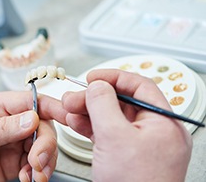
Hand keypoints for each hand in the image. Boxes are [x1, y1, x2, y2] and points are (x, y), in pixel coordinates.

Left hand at [0, 91, 66, 181]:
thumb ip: (0, 129)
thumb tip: (30, 119)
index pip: (31, 101)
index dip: (53, 107)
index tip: (68, 117)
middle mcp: (8, 123)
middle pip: (43, 125)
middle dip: (46, 144)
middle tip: (38, 161)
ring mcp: (12, 142)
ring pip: (43, 146)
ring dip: (44, 161)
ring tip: (34, 175)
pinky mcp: (13, 161)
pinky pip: (34, 164)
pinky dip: (36, 173)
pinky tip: (28, 178)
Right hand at [62, 69, 191, 181]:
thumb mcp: (114, 137)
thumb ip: (103, 105)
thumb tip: (97, 86)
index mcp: (164, 123)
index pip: (140, 86)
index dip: (114, 77)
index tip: (93, 77)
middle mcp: (154, 132)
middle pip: (122, 102)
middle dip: (94, 97)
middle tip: (74, 97)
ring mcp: (139, 145)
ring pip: (112, 118)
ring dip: (89, 111)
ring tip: (70, 109)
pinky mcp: (125, 156)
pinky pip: (108, 134)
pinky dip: (91, 127)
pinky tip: (77, 123)